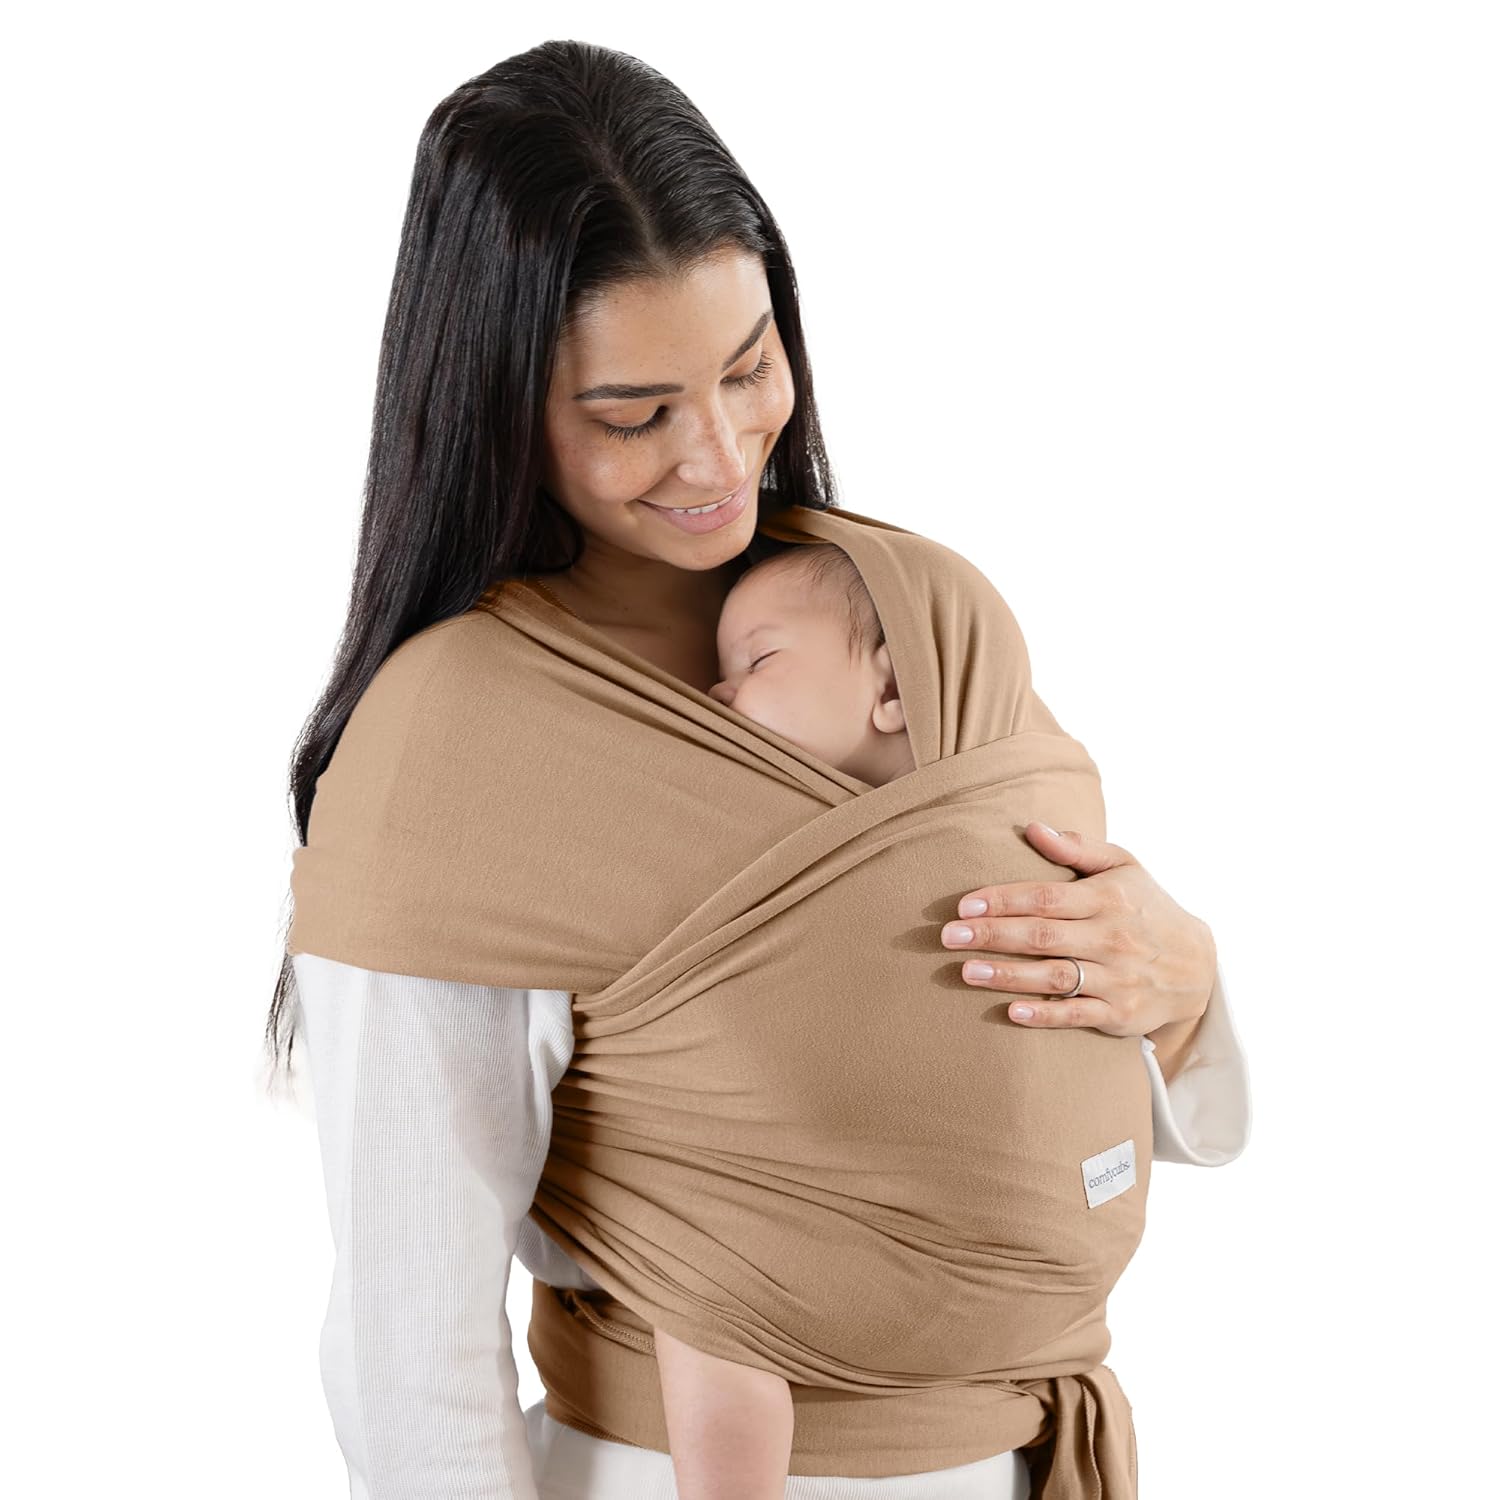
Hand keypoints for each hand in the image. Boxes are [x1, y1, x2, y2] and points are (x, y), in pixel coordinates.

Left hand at [940, 821, 1216, 1039]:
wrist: (1199, 966)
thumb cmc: (1147, 908)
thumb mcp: (1124, 866)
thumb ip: (1078, 847)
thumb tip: (1032, 828)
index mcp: (1108, 898)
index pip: (1047, 897)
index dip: (1004, 900)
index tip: (964, 904)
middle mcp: (1112, 937)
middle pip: (1043, 936)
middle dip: (992, 935)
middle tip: (948, 936)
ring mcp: (1117, 978)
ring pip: (1055, 977)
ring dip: (1008, 975)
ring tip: (966, 971)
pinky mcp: (1120, 1014)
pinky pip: (1077, 1016)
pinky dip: (1045, 1015)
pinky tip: (1011, 1012)